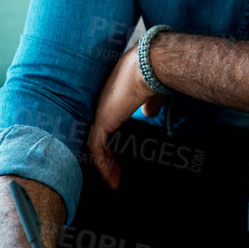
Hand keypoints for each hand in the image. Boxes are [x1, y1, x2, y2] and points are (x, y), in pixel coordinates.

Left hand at [85, 44, 163, 189]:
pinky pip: (96, 148)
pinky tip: (111, 178)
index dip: (110, 141)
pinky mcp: (102, 121)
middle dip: (106, 156)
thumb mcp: (151, 94)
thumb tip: (149, 114)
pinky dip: (103, 164)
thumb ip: (149, 104)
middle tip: (115, 172)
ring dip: (105, 165)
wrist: (148, 67)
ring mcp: (100, 113)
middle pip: (98, 136)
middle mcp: (102, 105)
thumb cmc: (152, 75)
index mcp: (112, 98)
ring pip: (96, 145)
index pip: (105, 123)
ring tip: (114, 180)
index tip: (117, 154)